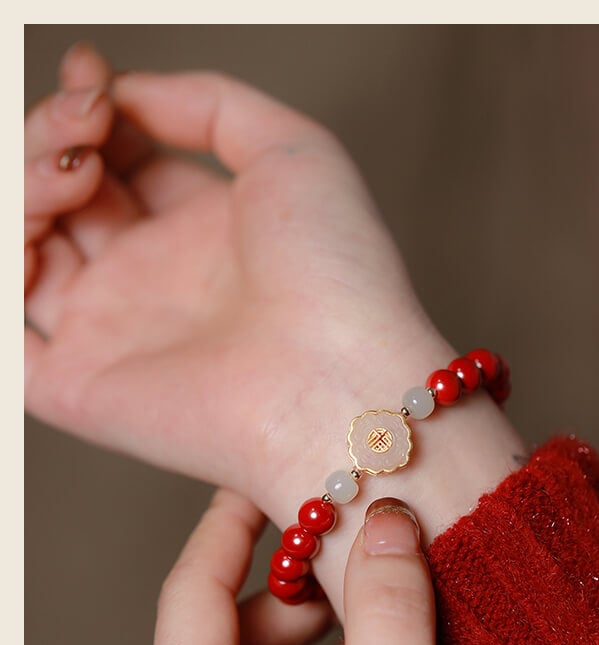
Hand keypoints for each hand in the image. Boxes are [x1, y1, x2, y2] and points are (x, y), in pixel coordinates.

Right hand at [25, 43, 449, 495]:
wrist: (338, 384)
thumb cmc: (339, 278)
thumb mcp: (296, 154)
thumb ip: (212, 106)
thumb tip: (130, 94)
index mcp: (198, 232)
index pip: (116, 160)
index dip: (91, 110)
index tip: (92, 75)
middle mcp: (150, 282)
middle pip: (62, 196)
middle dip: (54, 135)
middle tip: (86, 117)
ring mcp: (110, 334)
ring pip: (21, 250)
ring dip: (26, 186)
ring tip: (78, 166)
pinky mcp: (78, 387)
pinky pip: (3, 334)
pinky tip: (27, 233)